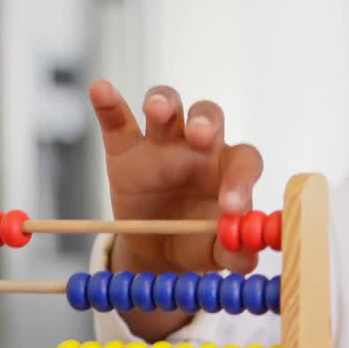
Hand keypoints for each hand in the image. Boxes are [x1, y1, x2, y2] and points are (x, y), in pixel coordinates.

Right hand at [89, 80, 261, 276]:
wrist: (157, 247)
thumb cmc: (196, 239)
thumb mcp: (215, 252)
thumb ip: (234, 254)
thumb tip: (248, 258)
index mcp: (227, 168)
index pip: (243, 160)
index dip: (240, 179)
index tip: (231, 206)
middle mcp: (199, 147)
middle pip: (208, 117)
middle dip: (205, 122)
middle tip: (200, 136)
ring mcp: (161, 143)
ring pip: (168, 109)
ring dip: (163, 103)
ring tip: (157, 110)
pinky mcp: (126, 148)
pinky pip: (117, 120)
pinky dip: (108, 103)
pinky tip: (100, 89)